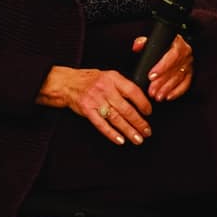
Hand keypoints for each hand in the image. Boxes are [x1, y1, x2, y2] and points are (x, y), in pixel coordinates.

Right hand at [36, 66, 152, 146]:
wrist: (68, 83)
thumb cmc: (90, 80)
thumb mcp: (108, 76)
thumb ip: (122, 86)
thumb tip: (140, 100)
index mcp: (113, 78)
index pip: (132, 91)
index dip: (143, 103)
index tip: (149, 112)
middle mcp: (105, 88)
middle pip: (126, 108)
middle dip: (139, 122)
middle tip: (147, 131)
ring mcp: (96, 100)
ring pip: (116, 118)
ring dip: (128, 130)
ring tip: (137, 138)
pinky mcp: (87, 110)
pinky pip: (101, 124)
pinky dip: (111, 133)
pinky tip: (120, 140)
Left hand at [132, 33, 193, 101]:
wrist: (175, 45)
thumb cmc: (164, 44)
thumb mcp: (153, 40)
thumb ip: (143, 42)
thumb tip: (137, 46)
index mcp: (177, 43)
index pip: (172, 56)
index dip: (162, 67)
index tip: (152, 76)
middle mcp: (185, 53)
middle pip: (174, 69)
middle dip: (162, 82)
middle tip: (151, 90)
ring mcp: (188, 64)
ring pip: (178, 78)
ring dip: (167, 89)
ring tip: (158, 96)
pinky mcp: (190, 73)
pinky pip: (185, 84)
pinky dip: (177, 92)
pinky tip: (168, 96)